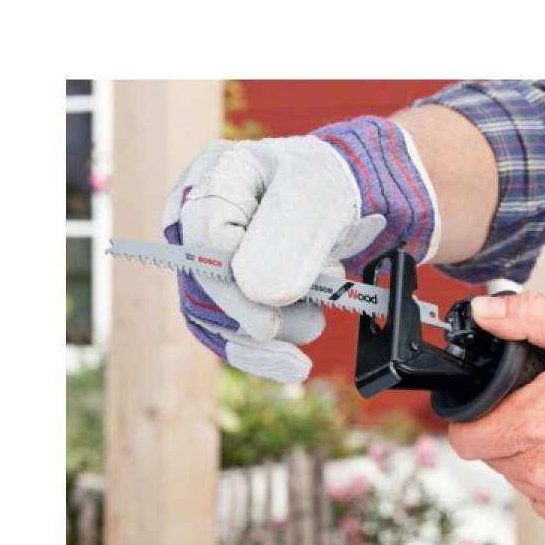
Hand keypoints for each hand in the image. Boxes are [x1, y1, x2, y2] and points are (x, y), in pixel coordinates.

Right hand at [163, 117, 437, 381]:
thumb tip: (259, 294)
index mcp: (216, 177)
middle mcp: (198, 219)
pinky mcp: (225, 293)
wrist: (345, 197)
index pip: (207, 238)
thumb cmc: (329, 183)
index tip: (280, 307)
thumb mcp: (320, 196)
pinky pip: (230, 334)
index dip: (241, 282)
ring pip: (216, 318)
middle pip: (205, 285)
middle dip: (263, 313)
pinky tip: (294, 366)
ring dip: (273, 333)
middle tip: (313, 318)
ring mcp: (207, 258)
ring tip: (316, 319)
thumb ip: (290, 235)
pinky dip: (265, 354)